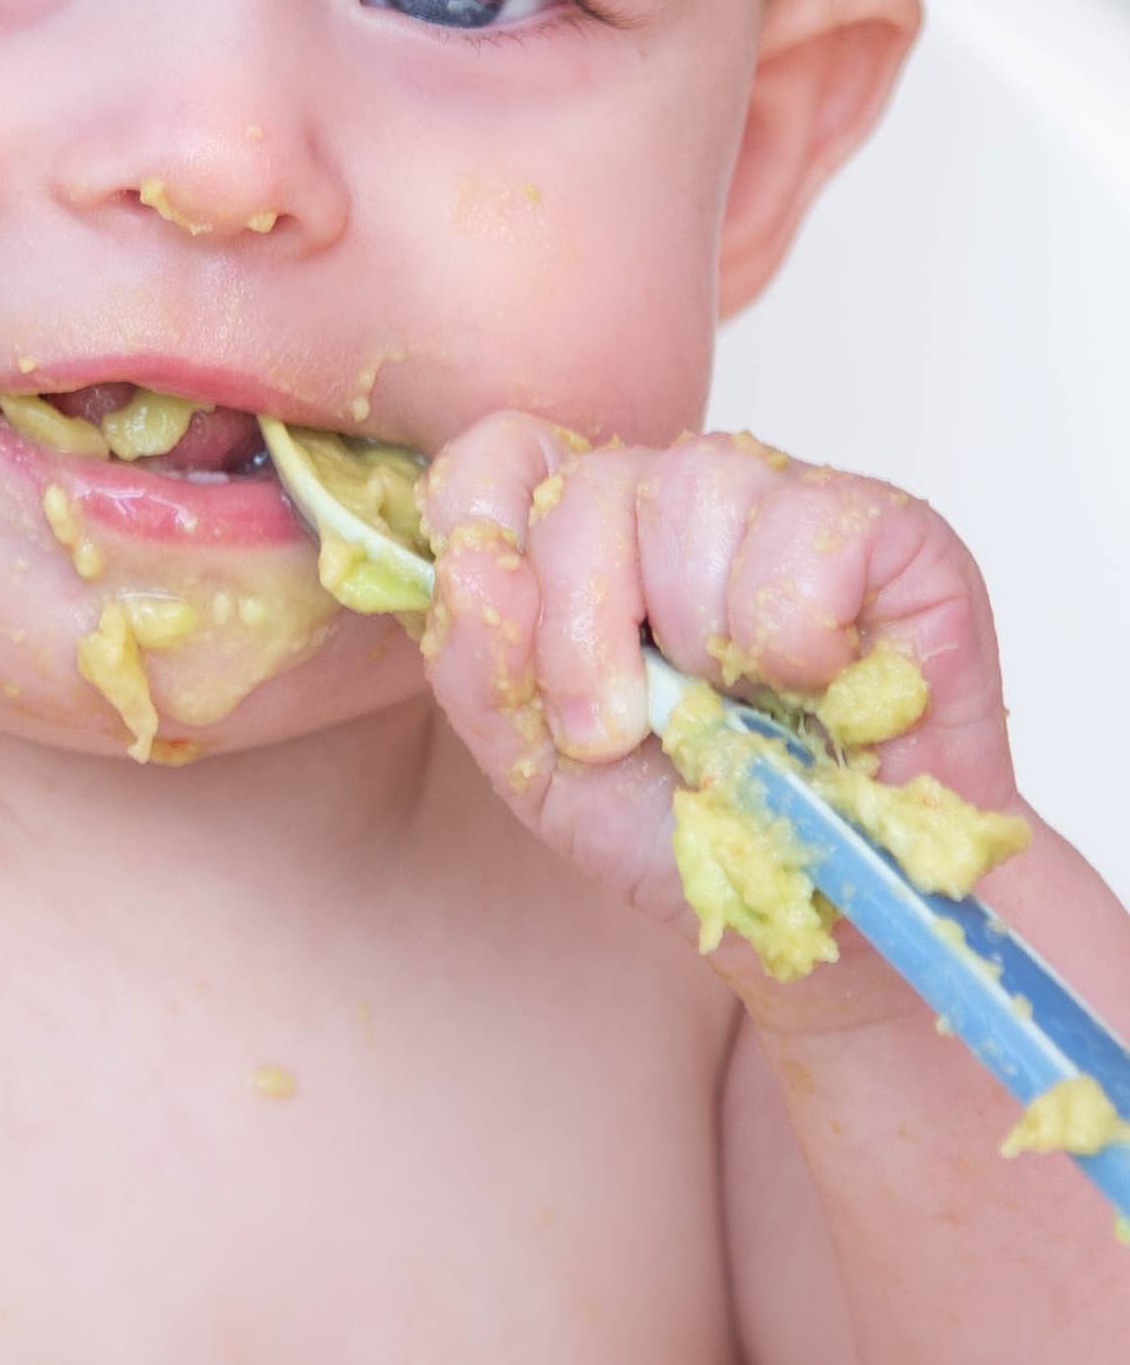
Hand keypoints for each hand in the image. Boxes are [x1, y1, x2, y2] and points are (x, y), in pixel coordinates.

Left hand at [420, 415, 1018, 963]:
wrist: (826, 913)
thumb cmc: (696, 829)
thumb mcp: (544, 767)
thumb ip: (479, 665)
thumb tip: (469, 560)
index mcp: (594, 538)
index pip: (504, 451)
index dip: (485, 525)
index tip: (514, 647)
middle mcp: (686, 501)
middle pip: (590, 484)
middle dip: (584, 631)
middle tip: (620, 731)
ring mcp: (792, 502)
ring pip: (697, 487)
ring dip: (701, 635)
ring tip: (737, 711)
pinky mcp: (895, 531)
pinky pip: (810, 529)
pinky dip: (798, 635)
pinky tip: (819, 688)